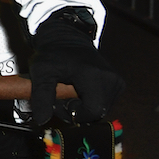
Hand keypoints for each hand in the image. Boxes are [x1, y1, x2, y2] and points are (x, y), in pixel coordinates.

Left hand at [29, 9, 123, 124]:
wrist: (65, 38)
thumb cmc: (53, 53)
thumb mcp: (41, 72)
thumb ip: (41, 97)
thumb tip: (42, 120)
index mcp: (96, 76)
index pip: (92, 112)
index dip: (73, 113)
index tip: (58, 101)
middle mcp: (112, 80)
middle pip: (97, 112)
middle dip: (77, 110)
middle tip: (62, 96)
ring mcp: (117, 82)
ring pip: (100, 109)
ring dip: (83, 106)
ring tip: (69, 90)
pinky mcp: (117, 84)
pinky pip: (104, 102)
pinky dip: (90, 101)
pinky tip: (79, 89)